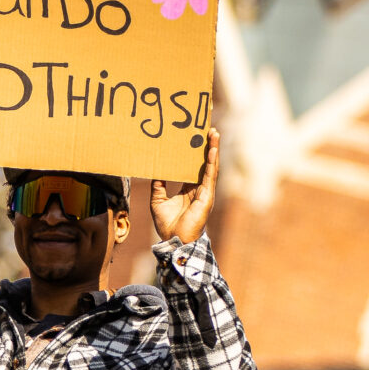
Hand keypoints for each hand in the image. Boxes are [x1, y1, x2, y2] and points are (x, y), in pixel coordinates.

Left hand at [148, 128, 219, 244]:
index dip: (194, 154)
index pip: (193, 168)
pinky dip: (212, 162)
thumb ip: (158, 186)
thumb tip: (154, 172)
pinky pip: (210, 175)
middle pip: (204, 164)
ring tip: (213, 133)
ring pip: (210, 166)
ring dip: (213, 149)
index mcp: (188, 190)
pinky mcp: (206, 196)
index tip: (194, 139)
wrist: (173, 239)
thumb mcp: (158, 200)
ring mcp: (204, 192)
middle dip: (206, 147)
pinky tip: (212, 149)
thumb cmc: (167, 225)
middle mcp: (198, 189)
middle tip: (207, 129)